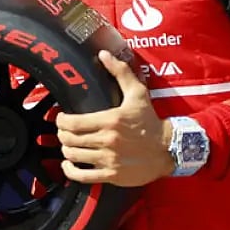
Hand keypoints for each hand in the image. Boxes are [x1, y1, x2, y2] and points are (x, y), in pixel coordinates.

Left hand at [54, 50, 173, 187]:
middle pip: (69, 139)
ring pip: (73, 156)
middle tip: (64, 131)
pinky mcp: (111, 175)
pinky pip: (82, 176)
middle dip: (62, 134)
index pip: (72, 122)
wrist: (168, 149)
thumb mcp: (137, 93)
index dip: (61, 120)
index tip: (61, 118)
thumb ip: (120, 72)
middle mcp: (107, 140)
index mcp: (110, 119)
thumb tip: (103, 53)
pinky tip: (69, 165)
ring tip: (69, 144)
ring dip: (66, 150)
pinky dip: (70, 171)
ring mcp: (108, 159)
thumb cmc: (150, 121)